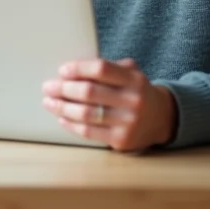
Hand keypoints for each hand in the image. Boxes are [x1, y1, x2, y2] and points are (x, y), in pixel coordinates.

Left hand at [42, 58, 177, 151]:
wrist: (162, 118)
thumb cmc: (135, 91)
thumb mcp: (130, 74)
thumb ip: (108, 68)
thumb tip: (70, 69)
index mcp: (133, 79)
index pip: (101, 69)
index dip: (79, 68)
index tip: (62, 71)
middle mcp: (133, 100)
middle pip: (90, 92)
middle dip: (63, 89)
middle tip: (48, 87)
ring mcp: (128, 122)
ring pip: (86, 114)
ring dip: (62, 107)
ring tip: (48, 102)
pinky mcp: (121, 140)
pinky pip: (89, 132)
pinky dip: (71, 124)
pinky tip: (61, 118)